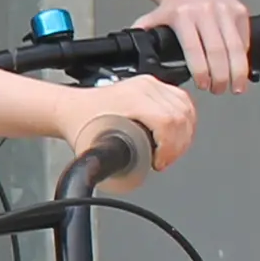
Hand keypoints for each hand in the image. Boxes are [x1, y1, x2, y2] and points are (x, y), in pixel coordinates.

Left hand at [64, 76, 193, 181]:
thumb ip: (114, 160)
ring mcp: (150, 84)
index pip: (168, 120)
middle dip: (178, 145)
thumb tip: (132, 175)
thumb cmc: (80, 122)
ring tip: (169, 151)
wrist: (72, 107)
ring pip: (186, 108)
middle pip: (181, 116)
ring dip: (184, 135)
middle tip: (164, 160)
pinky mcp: (154, 87)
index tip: (159, 161)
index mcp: (131, 98)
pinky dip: (185, 121)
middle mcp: (144, 88)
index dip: (170, 146)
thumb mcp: (97, 145)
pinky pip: (183, 102)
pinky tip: (179, 134)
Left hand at [134, 0, 253, 92]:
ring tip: (236, 88)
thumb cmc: (173, 7)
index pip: (194, 49)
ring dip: (238, 71)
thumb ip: (144, 36)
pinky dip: (243, 57)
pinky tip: (240, 69)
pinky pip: (244, 39)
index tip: (203, 85)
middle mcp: (205, 11)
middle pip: (218, 51)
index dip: (201, 71)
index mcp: (183, 15)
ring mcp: (225, 10)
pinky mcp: (239, 10)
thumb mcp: (154, 19)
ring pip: (236, 47)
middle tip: (218, 90)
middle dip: (221, 76)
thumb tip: (131, 56)